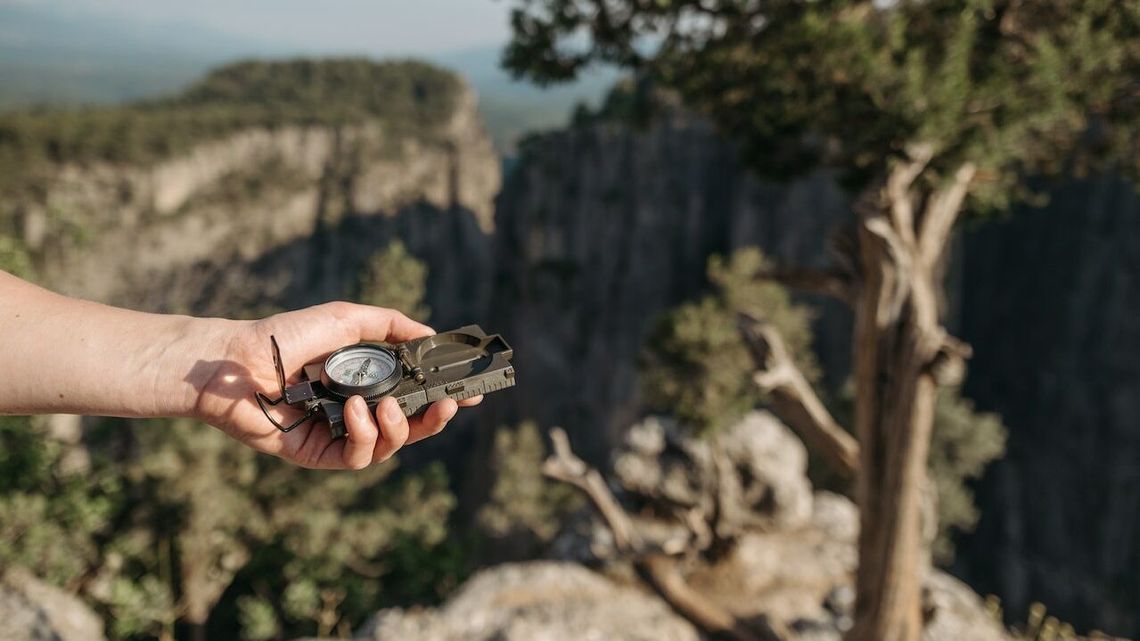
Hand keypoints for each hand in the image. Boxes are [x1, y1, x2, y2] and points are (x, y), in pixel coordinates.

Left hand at [192, 302, 481, 468]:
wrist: (238, 362)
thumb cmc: (286, 336)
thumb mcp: (346, 320)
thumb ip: (390, 327)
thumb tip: (430, 337)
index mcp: (366, 382)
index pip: (414, 395)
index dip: (443, 397)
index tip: (469, 394)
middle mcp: (356, 411)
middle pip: (410, 426)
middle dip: (434, 419)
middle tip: (447, 406)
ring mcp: (339, 435)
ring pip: (389, 446)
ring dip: (399, 428)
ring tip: (388, 408)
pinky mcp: (319, 455)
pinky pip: (358, 458)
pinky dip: (364, 436)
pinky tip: (355, 412)